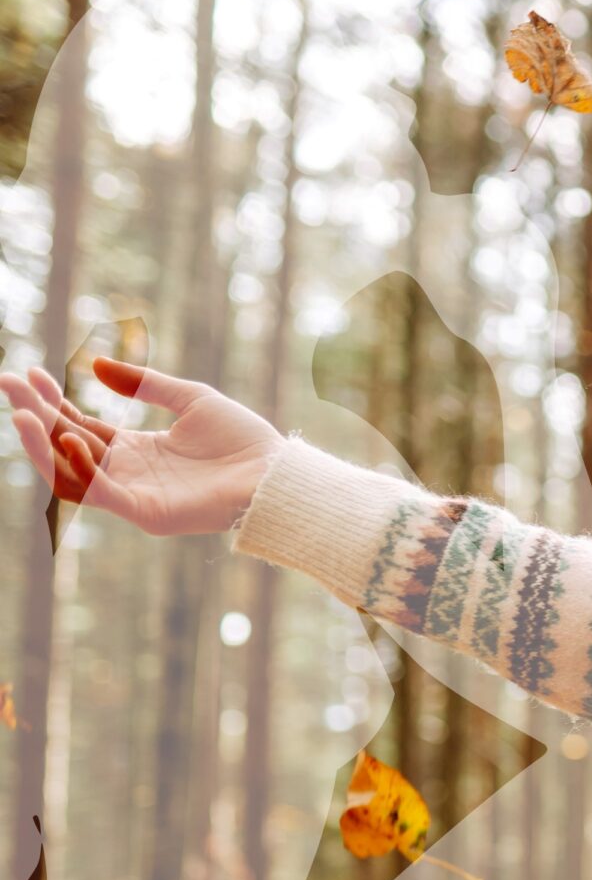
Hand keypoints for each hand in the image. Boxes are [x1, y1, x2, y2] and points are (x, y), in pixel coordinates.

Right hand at [1, 358, 282, 535]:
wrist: (277, 472)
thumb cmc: (243, 439)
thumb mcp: (191, 399)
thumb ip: (145, 384)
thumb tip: (96, 365)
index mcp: (136, 450)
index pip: (81, 425)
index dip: (54, 402)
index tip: (31, 374)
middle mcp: (128, 474)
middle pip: (68, 445)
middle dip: (38, 416)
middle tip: (9, 384)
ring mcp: (134, 496)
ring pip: (73, 473)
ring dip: (44, 446)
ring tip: (23, 415)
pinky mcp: (145, 513)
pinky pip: (102, 492)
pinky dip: (82, 468)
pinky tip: (68, 438)